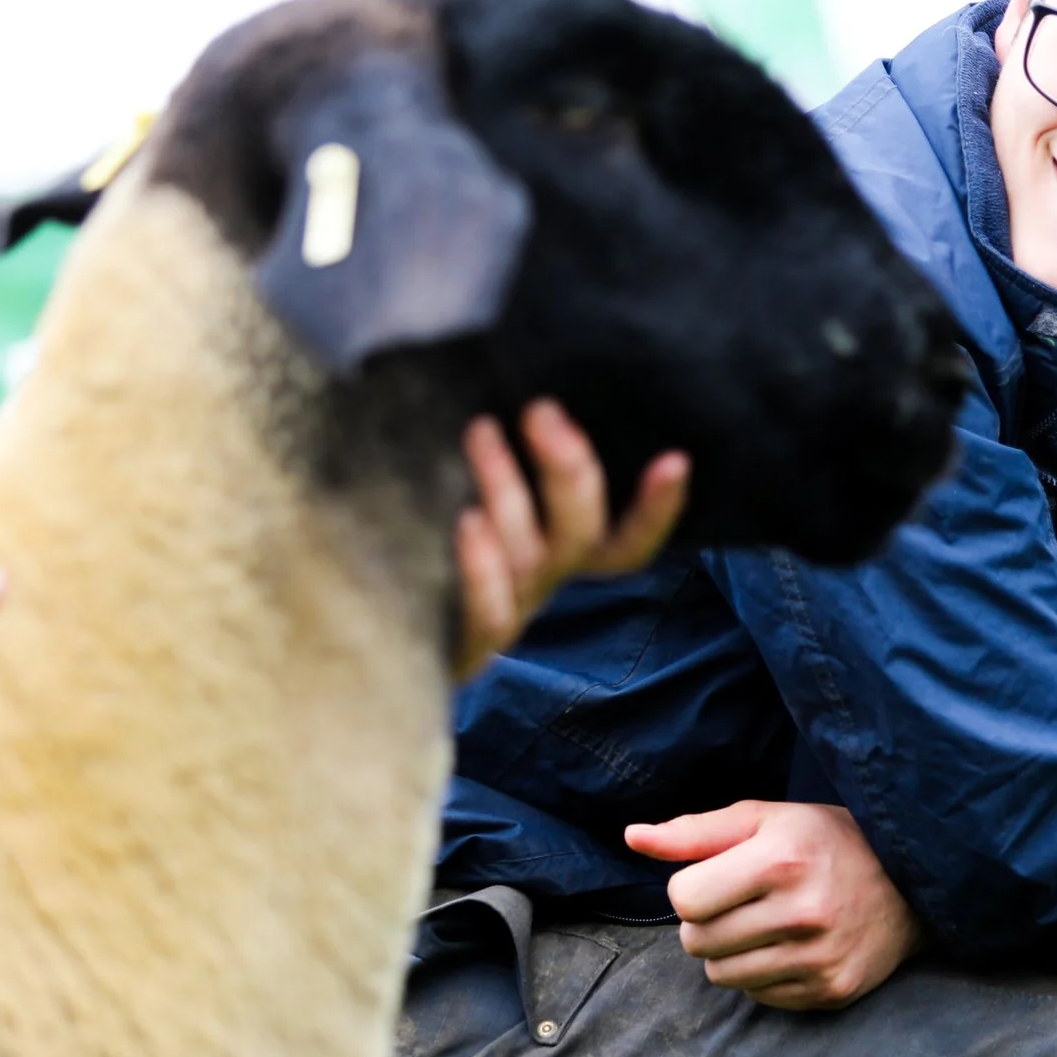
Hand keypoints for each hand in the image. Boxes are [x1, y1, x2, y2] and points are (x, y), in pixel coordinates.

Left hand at [452, 399, 688, 676]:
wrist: (381, 652)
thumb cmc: (442, 551)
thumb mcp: (491, 508)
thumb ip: (521, 475)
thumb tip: (532, 404)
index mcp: (566, 560)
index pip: (630, 540)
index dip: (659, 507)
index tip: (675, 459)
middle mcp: (545, 584)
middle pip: (581, 536)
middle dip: (568, 469)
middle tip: (542, 410)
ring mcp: (508, 613)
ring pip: (526, 554)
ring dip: (506, 485)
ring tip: (481, 429)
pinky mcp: (465, 644)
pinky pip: (489, 612)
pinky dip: (484, 567)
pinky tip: (468, 520)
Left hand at [625, 800, 923, 1010]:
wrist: (915, 882)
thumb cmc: (829, 841)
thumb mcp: (767, 818)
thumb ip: (697, 831)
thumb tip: (632, 837)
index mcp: (782, 859)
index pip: (684, 899)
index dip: (692, 887)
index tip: (721, 875)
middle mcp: (802, 911)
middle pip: (696, 941)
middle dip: (707, 921)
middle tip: (744, 901)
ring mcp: (819, 957)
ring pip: (720, 975)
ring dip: (730, 952)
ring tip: (767, 924)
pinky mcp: (831, 990)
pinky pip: (757, 997)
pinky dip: (763, 975)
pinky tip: (792, 947)